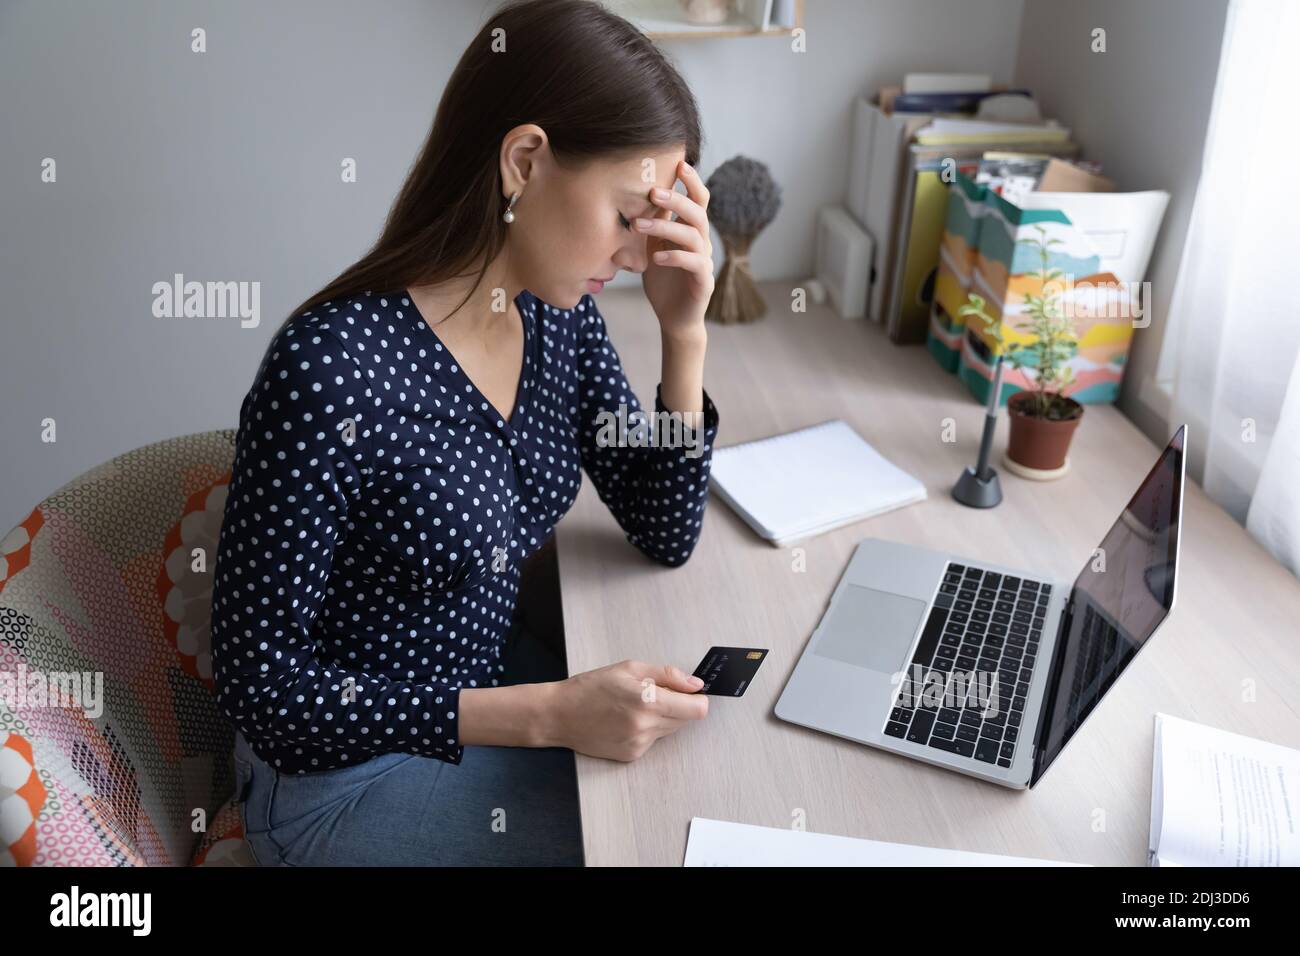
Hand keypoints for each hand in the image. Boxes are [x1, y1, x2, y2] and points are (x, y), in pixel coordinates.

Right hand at [542, 659, 708, 760]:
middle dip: (679, 705)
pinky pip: (653, 740)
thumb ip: (667, 675)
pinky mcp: (632, 755)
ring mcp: (639, 744)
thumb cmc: (590, 687)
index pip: (697, 710)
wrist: (559, 715)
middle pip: (686, 720)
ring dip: (662, 717)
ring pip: (670, 730)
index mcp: (648, 701)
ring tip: (636, 706)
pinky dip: (647, 729)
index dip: (698, 699)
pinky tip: (626, 720)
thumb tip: (695, 684)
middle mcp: (646, 726)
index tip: (691, 693)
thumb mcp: (629, 668)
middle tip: (655, 693)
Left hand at [637, 159, 713, 341]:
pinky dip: (674, 257)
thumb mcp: (652, 246)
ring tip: (640, 225)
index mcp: (690, 230)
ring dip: (665, 227)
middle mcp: (701, 242)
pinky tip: (656, 258)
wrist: (674, 317)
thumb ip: (652, 224)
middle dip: (676, 199)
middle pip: (698, 212)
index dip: (692, 181)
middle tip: (653, 191)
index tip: (678, 163)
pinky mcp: (704, 281)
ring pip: (693, 235)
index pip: (698, 199)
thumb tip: (635, 195)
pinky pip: (694, 263)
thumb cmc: (663, 280)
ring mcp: (704, 260)